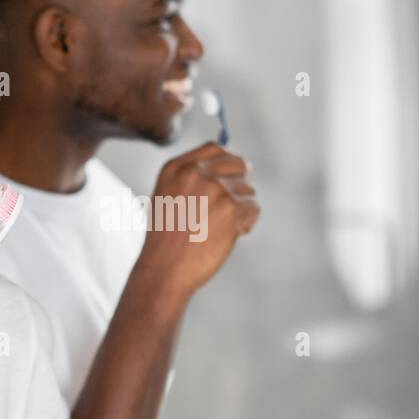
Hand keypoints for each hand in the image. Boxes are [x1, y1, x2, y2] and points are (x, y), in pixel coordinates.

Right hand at [134, 142, 260, 301]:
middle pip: (237, 164)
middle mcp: (196, 172)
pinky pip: (253, 209)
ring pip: (247, 189)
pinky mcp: (232, 208)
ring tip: (219, 230)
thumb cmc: (166, 240)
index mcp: (177, 168)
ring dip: (241, 209)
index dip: (229, 160)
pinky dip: (246, 224)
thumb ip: (192, 178)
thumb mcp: (168, 198)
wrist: (165, 269)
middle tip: (232, 206)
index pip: (214, 148)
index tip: (235, 172)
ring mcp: (216, 188)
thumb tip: (232, 167)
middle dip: (239, 184)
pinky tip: (226, 237)